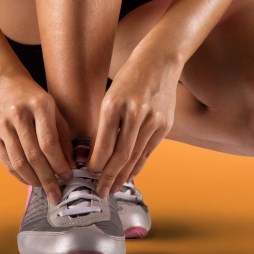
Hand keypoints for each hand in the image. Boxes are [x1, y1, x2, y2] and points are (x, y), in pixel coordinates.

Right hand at [0, 75, 72, 203]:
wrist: (3, 84)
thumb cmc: (35, 100)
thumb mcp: (55, 110)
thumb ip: (63, 137)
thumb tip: (69, 166)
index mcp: (39, 106)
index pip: (49, 142)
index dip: (59, 163)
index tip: (68, 176)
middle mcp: (18, 115)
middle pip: (33, 155)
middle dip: (47, 178)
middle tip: (57, 193)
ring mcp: (2, 126)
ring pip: (18, 162)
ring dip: (34, 180)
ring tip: (46, 188)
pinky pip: (6, 162)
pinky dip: (19, 175)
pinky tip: (31, 180)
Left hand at [88, 57, 178, 197]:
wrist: (160, 62)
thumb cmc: (130, 78)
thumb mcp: (111, 96)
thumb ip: (105, 125)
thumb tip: (96, 155)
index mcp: (114, 104)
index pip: (104, 143)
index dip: (96, 164)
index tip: (88, 174)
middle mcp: (134, 113)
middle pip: (121, 154)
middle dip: (109, 176)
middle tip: (100, 191)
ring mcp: (153, 119)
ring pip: (135, 155)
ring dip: (123, 175)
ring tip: (114, 187)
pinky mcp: (165, 124)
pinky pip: (148, 150)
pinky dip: (138, 164)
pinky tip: (130, 174)